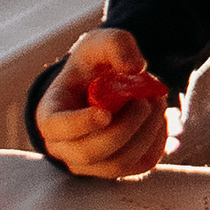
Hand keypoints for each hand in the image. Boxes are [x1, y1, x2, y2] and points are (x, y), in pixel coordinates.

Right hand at [34, 30, 169, 181]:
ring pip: (117, 164)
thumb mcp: (102, 42)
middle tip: (145, 100)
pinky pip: (139, 165)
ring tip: (157, 102)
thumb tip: (135, 69)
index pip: (56, 128)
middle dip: (124, 127)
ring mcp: (89, 163)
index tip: (105, 113)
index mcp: (50, 114)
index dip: (80, 124)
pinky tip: (159, 117)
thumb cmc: (95, 64)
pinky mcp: (116, 168)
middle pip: (89, 153)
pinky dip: (156, 142)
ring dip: (145, 133)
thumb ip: (117, 45)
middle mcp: (64, 146)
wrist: (105, 82)